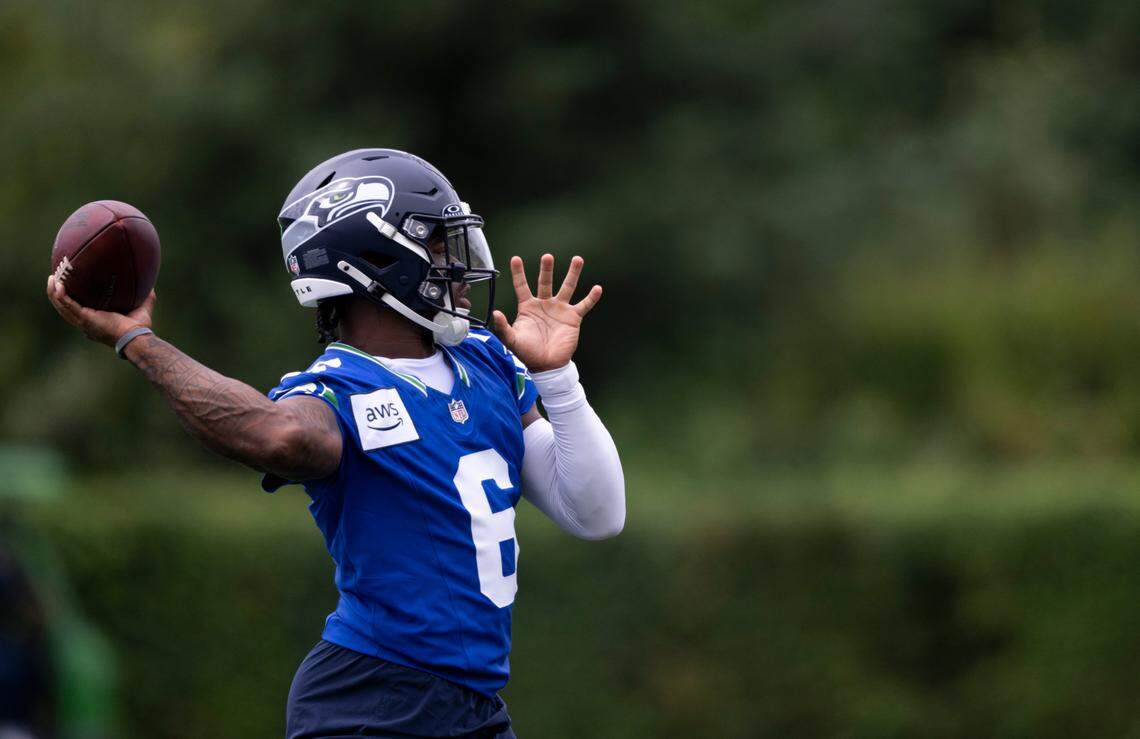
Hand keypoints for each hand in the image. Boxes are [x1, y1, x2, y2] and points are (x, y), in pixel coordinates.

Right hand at [46, 274, 155, 347]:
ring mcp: (83, 322)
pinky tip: (58, 284)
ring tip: (52, 278)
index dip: (70, 301)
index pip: (77, 311)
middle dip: (56, 294)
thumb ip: (146, 298)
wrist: (136, 337)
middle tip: (54, 279)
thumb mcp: (142, 309)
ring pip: (61, 306)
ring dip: (54, 292)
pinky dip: (60, 295)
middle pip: (64, 307)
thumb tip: (152, 286)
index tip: (67, 289)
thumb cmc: (139, 328)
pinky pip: (67, 304)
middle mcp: (86, 323)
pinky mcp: (84, 318)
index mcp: (95, 322)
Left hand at [492, 254, 601, 372]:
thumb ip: (503, 327)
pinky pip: (584, 305)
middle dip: (547, 269)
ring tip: (577, 259)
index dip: (518, 273)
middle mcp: (544, 304)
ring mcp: (560, 309)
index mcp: (528, 307)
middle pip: (546, 282)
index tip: (516, 259)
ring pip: (567, 287)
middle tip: (547, 257)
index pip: (522, 286)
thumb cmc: (528, 352)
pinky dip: (591, 298)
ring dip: (573, 273)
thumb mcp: (512, 340)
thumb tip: (495, 313)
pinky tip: (598, 289)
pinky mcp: (573, 318)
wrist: (547, 365)